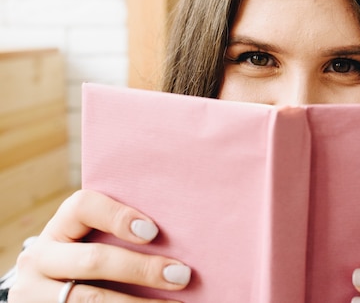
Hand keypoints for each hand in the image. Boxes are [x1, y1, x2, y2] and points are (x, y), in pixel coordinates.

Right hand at [8, 190, 189, 301]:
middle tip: (182, 275)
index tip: (153, 232)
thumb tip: (182, 235)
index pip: (83, 206)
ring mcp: (36, 293)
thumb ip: (122, 234)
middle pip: (93, 260)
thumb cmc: (92, 255)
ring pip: (92, 299)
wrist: (50, 292)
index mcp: (60, 226)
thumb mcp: (94, 241)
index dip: (118, 216)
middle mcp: (40, 259)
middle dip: (142, 269)